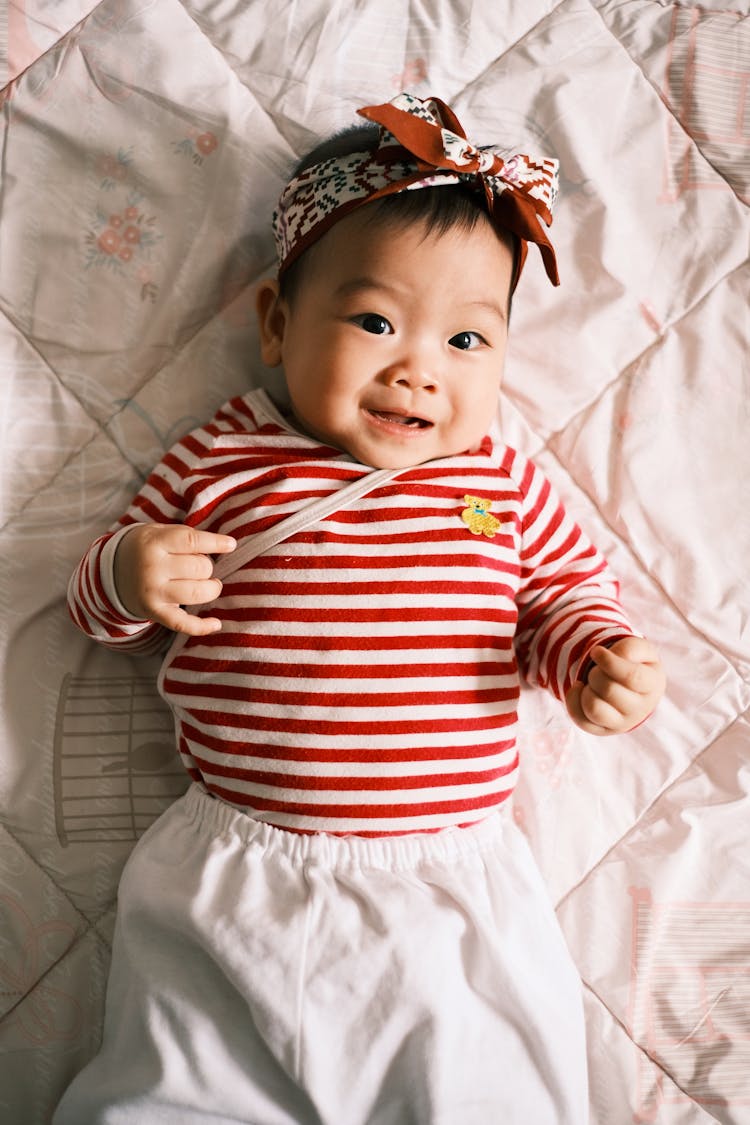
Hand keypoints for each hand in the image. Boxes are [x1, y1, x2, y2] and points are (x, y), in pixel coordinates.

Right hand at [113, 524, 236, 635]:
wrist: (113, 572)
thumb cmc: (147, 548)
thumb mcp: (159, 532)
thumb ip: (187, 536)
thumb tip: (227, 545)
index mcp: (154, 543)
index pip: (192, 541)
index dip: (216, 543)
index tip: (231, 544)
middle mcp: (152, 568)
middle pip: (200, 567)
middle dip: (207, 566)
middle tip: (200, 565)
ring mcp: (153, 592)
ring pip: (198, 593)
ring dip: (212, 588)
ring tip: (210, 584)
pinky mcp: (154, 612)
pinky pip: (182, 623)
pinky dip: (202, 626)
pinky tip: (216, 623)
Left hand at [565, 636, 664, 735]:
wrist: (627, 682)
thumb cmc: (633, 662)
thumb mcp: (638, 648)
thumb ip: (629, 648)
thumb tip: (609, 657)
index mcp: (653, 684)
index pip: (632, 677)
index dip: (609, 662)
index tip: (596, 652)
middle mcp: (641, 709)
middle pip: (609, 690)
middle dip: (596, 673)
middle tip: (598, 669)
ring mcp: (622, 723)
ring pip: (594, 708)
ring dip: (587, 688)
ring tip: (592, 682)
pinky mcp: (603, 730)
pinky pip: (581, 720)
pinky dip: (573, 700)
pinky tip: (580, 688)